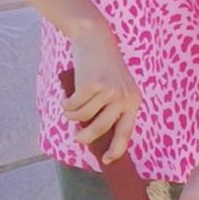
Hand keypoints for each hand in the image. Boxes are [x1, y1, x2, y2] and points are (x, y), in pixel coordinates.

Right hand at [65, 26, 141, 163]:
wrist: (96, 39)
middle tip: (76, 137)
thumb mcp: (114, 87)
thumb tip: (92, 134)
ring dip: (71, 114)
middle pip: (100, 129)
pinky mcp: (92, 86)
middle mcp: (124, 98)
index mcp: (133, 101)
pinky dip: (65, 103)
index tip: (107, 160)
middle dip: (84, 137)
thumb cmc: (102, 67)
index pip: (126, 132)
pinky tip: (66, 96)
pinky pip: (72, 106)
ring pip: (82, 117)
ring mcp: (109, 92)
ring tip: (70, 104)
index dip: (117, 148)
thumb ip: (109, 108)